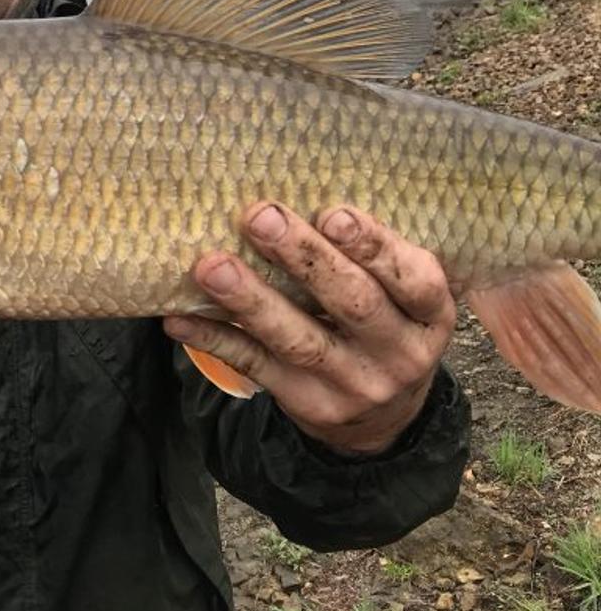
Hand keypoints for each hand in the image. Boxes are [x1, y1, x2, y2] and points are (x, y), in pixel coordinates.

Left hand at [165, 202, 455, 454]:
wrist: (383, 419)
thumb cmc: (384, 326)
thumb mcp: (401, 297)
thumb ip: (371, 256)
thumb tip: (298, 190)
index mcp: (430, 315)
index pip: (413, 280)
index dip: (375, 247)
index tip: (334, 213)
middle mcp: (399, 353)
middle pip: (352, 303)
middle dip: (305, 258)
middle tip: (260, 216)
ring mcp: (353, 384)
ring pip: (299, 339)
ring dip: (251, 299)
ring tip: (211, 265)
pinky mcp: (307, 403)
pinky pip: (255, 366)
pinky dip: (215, 338)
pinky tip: (181, 316)